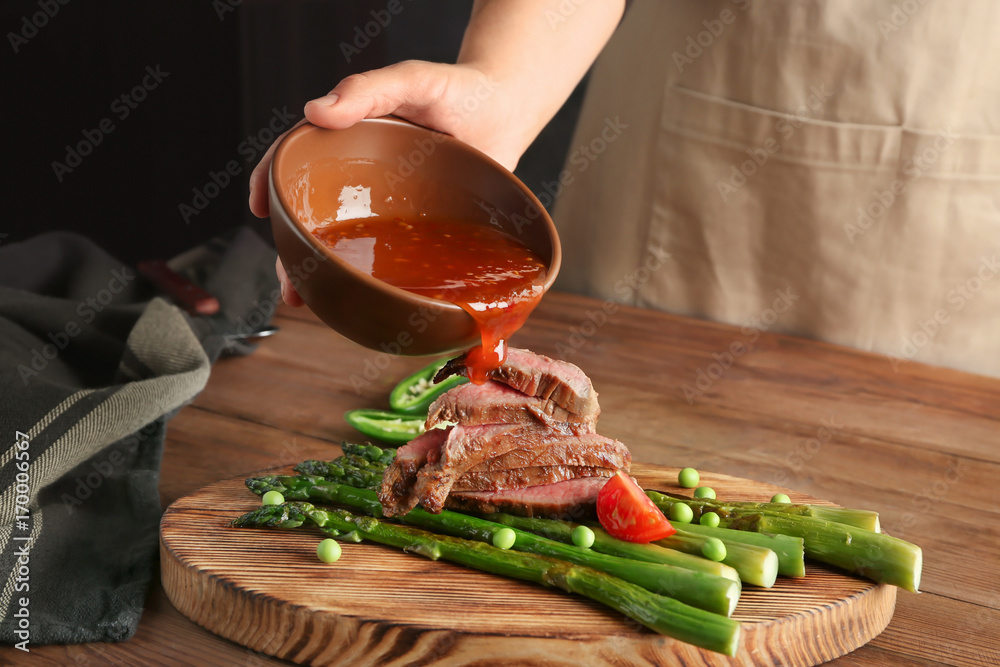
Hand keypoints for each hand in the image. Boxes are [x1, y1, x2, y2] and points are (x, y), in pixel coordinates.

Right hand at [250, 60, 521, 305]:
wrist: (508, 112)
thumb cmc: (459, 90)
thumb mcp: (414, 79)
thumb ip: (369, 88)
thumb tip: (315, 110)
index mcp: (350, 136)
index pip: (298, 158)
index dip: (271, 181)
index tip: (259, 206)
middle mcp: (363, 174)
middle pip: (315, 212)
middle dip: (292, 249)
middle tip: (288, 282)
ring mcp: (389, 204)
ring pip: (347, 240)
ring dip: (323, 272)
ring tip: (310, 300)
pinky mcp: (417, 226)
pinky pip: (388, 253)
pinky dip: (371, 277)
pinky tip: (362, 299)